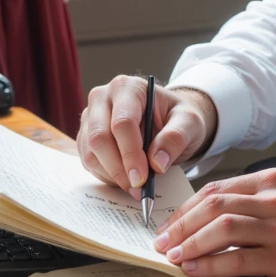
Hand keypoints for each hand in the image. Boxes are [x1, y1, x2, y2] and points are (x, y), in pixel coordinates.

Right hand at [78, 76, 217, 196]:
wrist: (168, 121)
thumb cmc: (177, 117)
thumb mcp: (189, 122)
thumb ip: (176, 138)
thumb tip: (157, 163)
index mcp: (128, 87)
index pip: (122, 123)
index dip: (131, 153)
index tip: (142, 178)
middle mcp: (103, 98)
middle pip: (100, 138)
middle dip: (119, 168)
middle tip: (138, 188)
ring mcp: (90, 117)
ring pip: (90, 153)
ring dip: (112, 175)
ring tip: (136, 186)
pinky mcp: (86, 136)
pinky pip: (88, 162)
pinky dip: (106, 176)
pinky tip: (126, 179)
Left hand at [154, 167, 275, 276]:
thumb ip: (260, 202)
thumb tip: (215, 219)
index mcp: (274, 180)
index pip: (218, 188)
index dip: (187, 208)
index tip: (169, 224)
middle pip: (214, 204)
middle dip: (180, 225)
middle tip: (161, 242)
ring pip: (222, 228)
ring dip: (190, 244)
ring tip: (172, 257)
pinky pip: (238, 260)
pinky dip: (210, 265)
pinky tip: (194, 271)